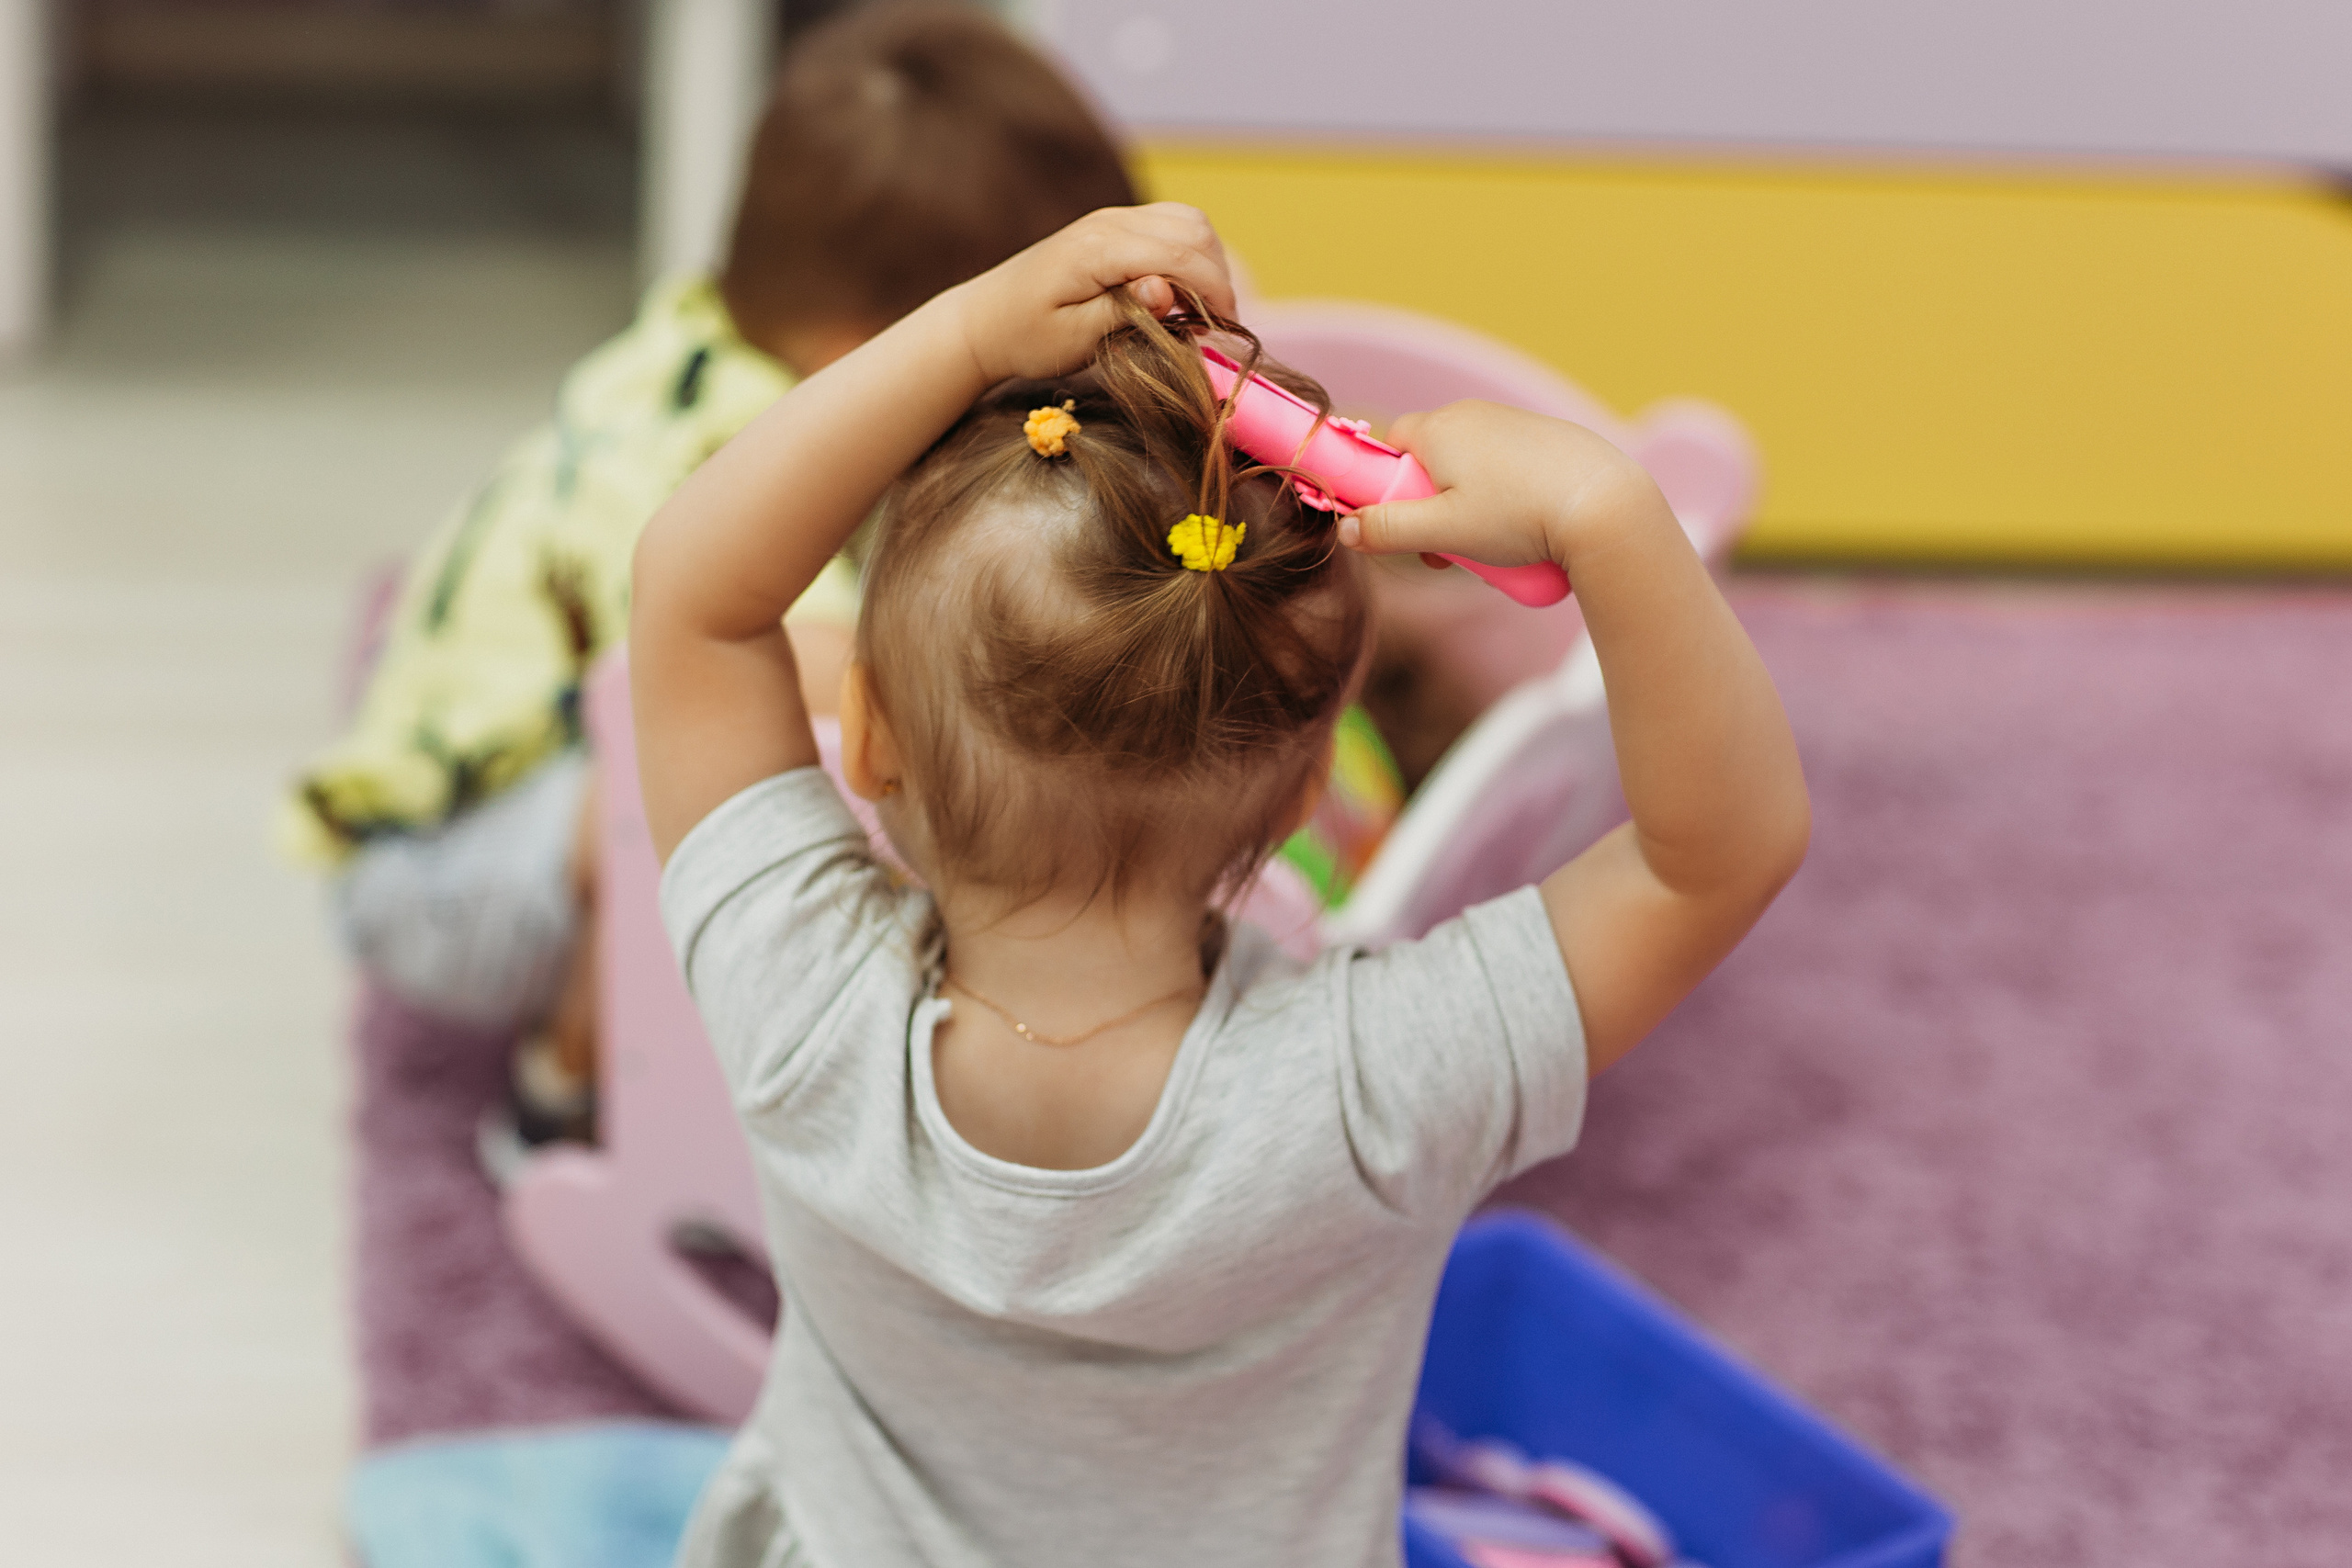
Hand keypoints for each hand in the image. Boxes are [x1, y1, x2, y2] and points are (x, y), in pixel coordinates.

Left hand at [946, 204, 1236, 383]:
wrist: (985, 319)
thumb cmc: (1026, 338)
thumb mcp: (1074, 338)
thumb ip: (1124, 312)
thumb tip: (1167, 291)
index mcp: (1099, 248)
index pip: (1180, 253)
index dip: (1215, 291)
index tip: (1226, 331)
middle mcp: (1109, 222)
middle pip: (1194, 229)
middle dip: (1217, 277)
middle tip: (1213, 327)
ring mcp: (1112, 218)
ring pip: (1188, 221)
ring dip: (1207, 263)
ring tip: (1199, 311)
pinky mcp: (1114, 226)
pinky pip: (1171, 225)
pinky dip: (1190, 254)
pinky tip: (1181, 293)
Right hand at [1337, 401, 1660, 570]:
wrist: (1604, 506)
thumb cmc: (1519, 516)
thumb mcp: (1442, 533)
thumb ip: (1388, 531)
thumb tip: (1345, 529)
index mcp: (1439, 429)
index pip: (1391, 446)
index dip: (1388, 488)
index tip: (1403, 524)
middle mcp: (1473, 415)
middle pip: (1431, 461)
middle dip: (1432, 508)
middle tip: (1449, 550)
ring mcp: (1514, 424)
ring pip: (1471, 469)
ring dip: (1469, 509)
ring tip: (1493, 548)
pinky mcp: (1548, 438)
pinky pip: (1508, 469)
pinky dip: (1507, 498)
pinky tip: (1527, 527)